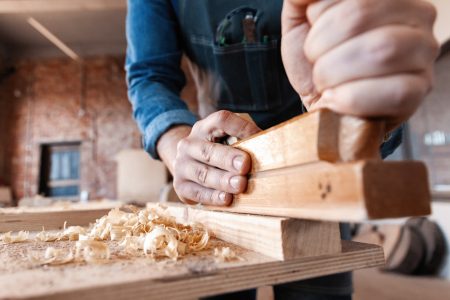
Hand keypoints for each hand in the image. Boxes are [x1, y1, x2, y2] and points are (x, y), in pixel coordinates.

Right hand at [170, 111, 260, 205]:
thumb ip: (244, 141)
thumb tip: (271, 146)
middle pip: (208, 150)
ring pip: (203, 174)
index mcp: (204, 127)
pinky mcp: (180, 185)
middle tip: (245, 165)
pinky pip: (197, 192)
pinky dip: (213, 197)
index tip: (258, 136)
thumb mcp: (225, 140)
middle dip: (228, 158)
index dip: (240, 127)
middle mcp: (189, 144)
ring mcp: (182, 165)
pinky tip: (227, 199)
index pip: (221, 120)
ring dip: (223, 180)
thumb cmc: (216, 151)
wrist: (186, 164)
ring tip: (240, 185)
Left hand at [281, 0, 438, 128]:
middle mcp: (416, 14)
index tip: (313, 35)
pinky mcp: (419, 90)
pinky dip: (351, 99)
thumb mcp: (301, 20)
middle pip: (359, 16)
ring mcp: (423, 52)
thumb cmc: (318, 59)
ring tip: (324, 82)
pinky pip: (394, 92)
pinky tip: (336, 99)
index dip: (318, 18)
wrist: (323, 99)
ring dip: (333, 72)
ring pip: (380, 52)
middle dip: (320, 45)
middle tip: (315, 62)